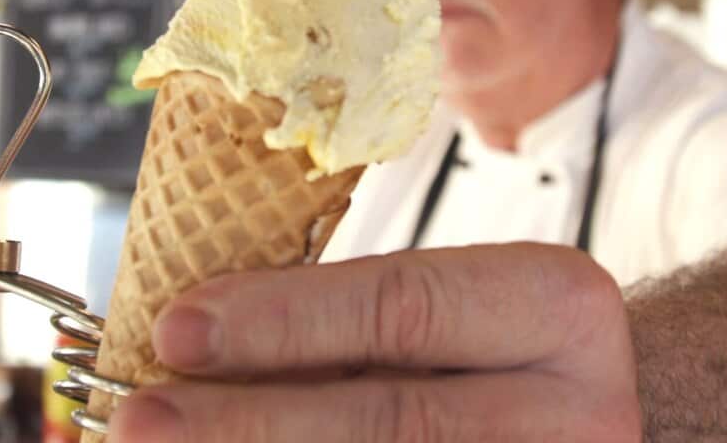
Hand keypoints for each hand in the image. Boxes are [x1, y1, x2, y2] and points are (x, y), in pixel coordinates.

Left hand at [107, 243, 640, 441]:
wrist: (588, 415)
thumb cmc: (490, 350)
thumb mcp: (442, 308)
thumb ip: (343, 324)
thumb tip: (190, 342)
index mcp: (555, 306)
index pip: (401, 305)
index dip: (282, 320)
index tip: (175, 328)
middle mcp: (582, 406)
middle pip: (390, 419)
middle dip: (248, 422)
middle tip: (138, 419)